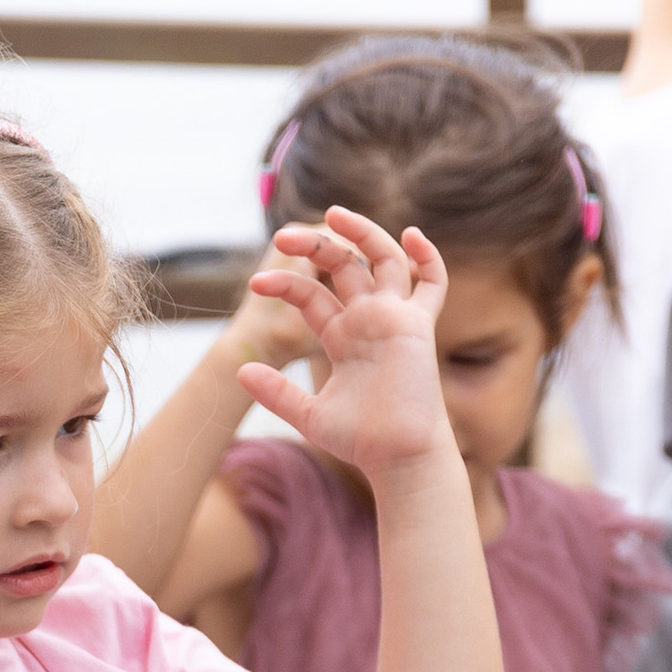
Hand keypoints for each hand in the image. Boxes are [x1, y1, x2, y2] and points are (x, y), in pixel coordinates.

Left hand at [237, 210, 452, 480]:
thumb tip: (239, 372)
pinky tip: (411, 235)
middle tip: (284, 236)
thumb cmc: (359, 439)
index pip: (311, 294)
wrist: (396, 457)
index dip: (285, 284)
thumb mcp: (307, 414)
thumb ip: (275, 393)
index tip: (257, 284)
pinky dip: (427, 256)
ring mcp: (394, 318)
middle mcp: (367, 320)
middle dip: (316, 247)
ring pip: (383, 260)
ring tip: (333, 214)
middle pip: (343, 267)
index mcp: (341, 335)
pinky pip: (432, 283)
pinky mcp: (418, 325)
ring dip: (362, 233)